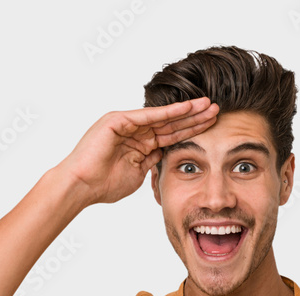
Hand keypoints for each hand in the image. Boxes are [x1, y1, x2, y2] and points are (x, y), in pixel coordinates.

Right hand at [58, 97, 218, 205]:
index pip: (171, 135)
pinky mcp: (118, 120)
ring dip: (186, 111)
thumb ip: (150, 163)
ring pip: (163, 117)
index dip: (192, 130)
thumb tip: (164, 156)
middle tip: (217, 110)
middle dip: (195, 117)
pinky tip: (187, 108)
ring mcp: (126, 123)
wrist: (81, 186)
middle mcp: (134, 130)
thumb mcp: (137, 174)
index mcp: (139, 144)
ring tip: (208, 105)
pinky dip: (167, 112)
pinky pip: (148, 116)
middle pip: (171, 123)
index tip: (212, 126)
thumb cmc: (103, 185)